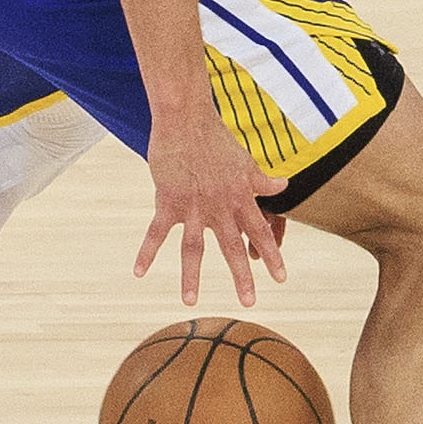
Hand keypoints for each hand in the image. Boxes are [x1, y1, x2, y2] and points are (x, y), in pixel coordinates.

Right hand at [134, 114, 289, 308]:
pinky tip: (138, 273)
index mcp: (240, 197)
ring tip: (190, 302)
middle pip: (233, 247)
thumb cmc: (216, 138)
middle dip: (242, 276)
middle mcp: (220, 206)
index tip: (281, 279)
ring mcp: (193, 206)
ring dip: (191, 277)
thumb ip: (263, 180)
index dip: (272, 255)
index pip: (261, 231)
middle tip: (249, 303)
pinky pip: (156, 233)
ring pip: (193, 248)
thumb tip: (284, 185)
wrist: (186, 120)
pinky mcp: (168, 201)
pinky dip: (146, 253)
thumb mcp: (246, 160)